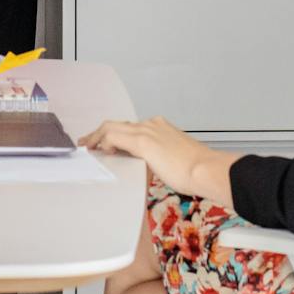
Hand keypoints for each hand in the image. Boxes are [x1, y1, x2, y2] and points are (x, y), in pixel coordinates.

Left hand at [79, 116, 235, 206]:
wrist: (205, 169)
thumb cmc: (197, 169)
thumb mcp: (176, 159)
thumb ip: (162, 158)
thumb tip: (156, 166)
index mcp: (161, 127)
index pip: (131, 127)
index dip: (115, 134)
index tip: (106, 143)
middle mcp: (152, 124)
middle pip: (118, 124)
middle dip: (101, 132)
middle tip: (89, 142)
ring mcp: (147, 131)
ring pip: (112, 127)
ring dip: (98, 136)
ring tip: (87, 146)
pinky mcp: (143, 142)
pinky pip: (114, 137)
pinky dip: (103, 142)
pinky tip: (98, 150)